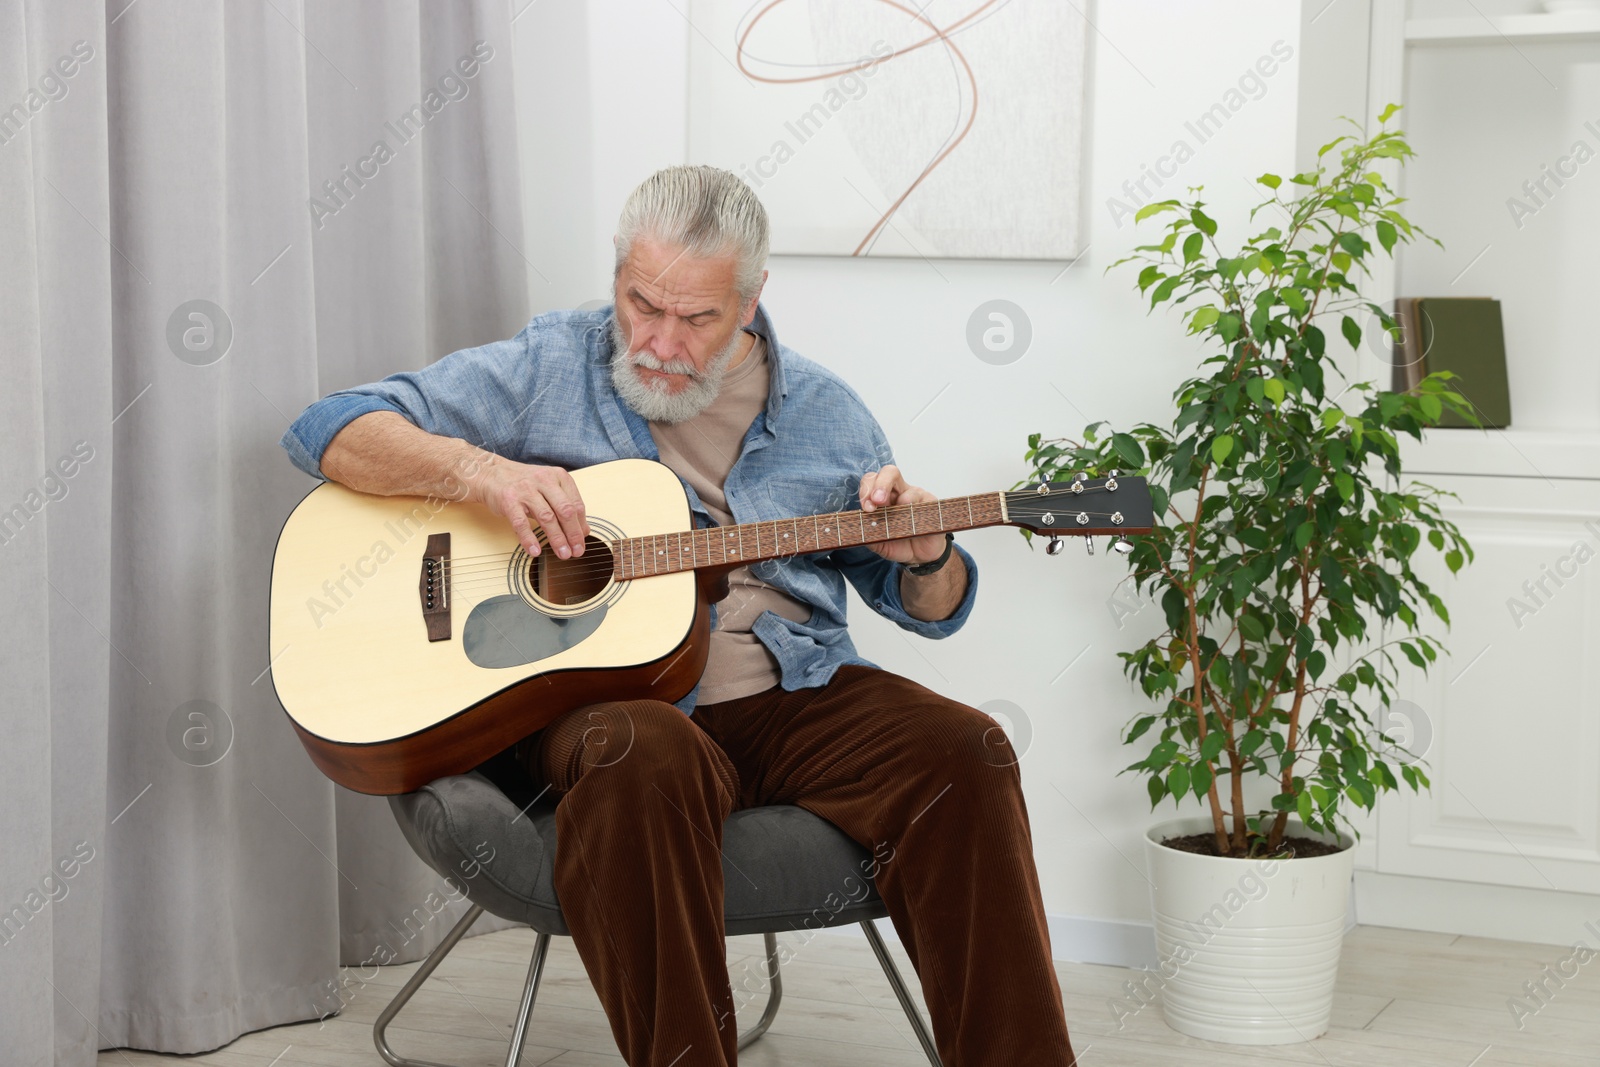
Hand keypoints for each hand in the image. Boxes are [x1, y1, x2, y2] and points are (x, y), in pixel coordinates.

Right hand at [472, 459, 589, 557]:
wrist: (491, 473)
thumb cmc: (524, 483)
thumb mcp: (550, 488)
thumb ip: (566, 506)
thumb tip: (584, 531)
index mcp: (558, 476)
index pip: (576, 504)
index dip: (582, 525)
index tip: (582, 541)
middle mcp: (544, 481)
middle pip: (565, 511)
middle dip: (573, 534)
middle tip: (577, 551)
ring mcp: (526, 490)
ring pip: (547, 518)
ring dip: (557, 539)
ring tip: (563, 554)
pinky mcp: (509, 500)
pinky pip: (521, 523)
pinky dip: (529, 539)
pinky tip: (535, 551)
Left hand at [858, 465, 946, 565]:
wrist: (920, 555)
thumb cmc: (898, 543)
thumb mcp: (878, 541)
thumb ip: (867, 534)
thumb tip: (856, 530)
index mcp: (882, 497)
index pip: (871, 481)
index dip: (866, 490)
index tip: (866, 508)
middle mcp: (898, 492)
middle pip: (889, 472)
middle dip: (881, 484)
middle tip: (877, 502)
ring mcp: (916, 496)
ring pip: (908, 488)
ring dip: (901, 499)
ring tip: (897, 514)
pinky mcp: (931, 504)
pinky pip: (925, 501)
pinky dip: (917, 508)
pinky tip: (913, 518)